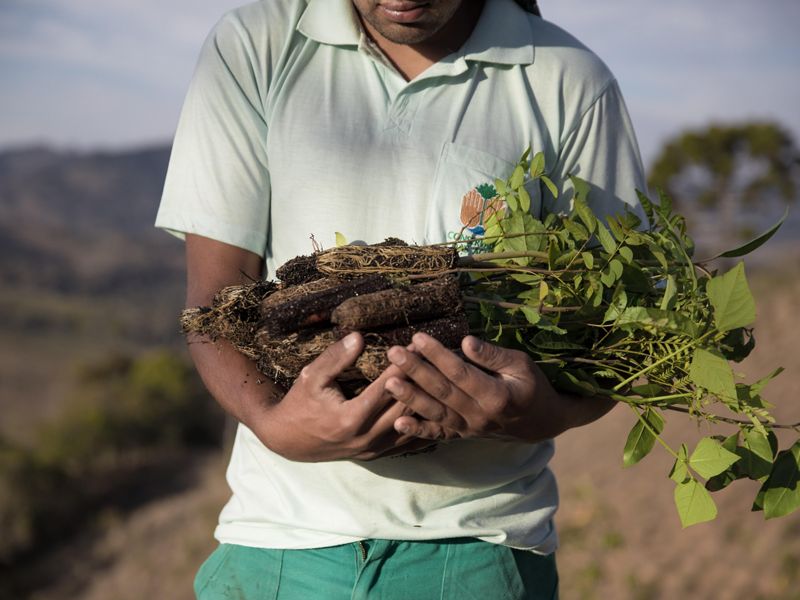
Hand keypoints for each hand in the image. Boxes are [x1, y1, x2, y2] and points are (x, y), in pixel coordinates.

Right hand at [255, 332, 432, 461]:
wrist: (289, 439)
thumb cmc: (300, 403)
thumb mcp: (311, 377)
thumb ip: (335, 358)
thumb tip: (359, 337)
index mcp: (351, 419)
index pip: (386, 388)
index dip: (403, 365)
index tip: (417, 346)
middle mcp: (366, 438)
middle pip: (405, 408)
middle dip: (421, 382)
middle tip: (437, 360)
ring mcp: (373, 449)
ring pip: (411, 426)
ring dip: (427, 404)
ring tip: (441, 381)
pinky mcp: (377, 454)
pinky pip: (408, 442)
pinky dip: (424, 426)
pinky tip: (439, 410)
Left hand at [385, 333, 613, 442]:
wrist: (541, 423)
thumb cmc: (532, 386)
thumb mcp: (521, 365)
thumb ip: (493, 355)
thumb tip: (466, 341)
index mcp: (497, 396)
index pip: (461, 372)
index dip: (438, 355)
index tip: (418, 337)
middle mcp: (480, 416)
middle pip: (443, 392)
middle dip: (416, 371)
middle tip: (393, 353)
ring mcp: (470, 429)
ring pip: (436, 413)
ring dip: (410, 398)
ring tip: (388, 382)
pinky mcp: (463, 436)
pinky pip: (439, 435)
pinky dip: (418, 430)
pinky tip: (398, 422)